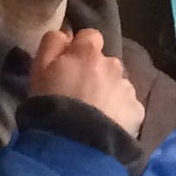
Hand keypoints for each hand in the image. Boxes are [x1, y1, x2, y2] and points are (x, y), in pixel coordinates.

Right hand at [28, 29, 143, 137]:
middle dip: (96, 71)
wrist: (75, 142)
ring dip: (109, 91)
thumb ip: (52, 44)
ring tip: (95, 112)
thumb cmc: (51, 103)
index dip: (81, 48)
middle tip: (81, 92)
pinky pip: (128, 104)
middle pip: (106, 61)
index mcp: (88, 52)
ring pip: (118, 83)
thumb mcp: (39, 70)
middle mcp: (113, 64)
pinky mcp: (137, 110)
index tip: (71, 62)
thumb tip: (65, 32)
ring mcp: (127, 87)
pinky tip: (107, 124)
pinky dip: (120, 111)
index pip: (90, 35)